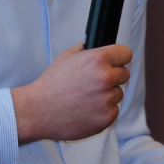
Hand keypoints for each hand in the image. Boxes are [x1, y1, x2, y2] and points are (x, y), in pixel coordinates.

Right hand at [10, 43, 131, 142]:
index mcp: (98, 60)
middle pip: (125, 74)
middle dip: (113, 77)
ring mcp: (108, 99)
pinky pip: (113, 111)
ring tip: (86, 98)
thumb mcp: (66, 57)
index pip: (125, 54)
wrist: (38, 111)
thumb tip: (98, 46)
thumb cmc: (51, 85)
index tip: (115, 62)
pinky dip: (103, 111)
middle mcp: (106, 78)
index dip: (119, 58)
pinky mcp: (107, 117)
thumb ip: (86, 50)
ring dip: (107, 95)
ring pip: (118, 94)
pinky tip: (86, 110)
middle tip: (94, 83)